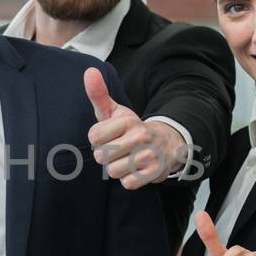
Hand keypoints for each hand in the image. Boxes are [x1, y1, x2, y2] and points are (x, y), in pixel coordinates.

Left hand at [84, 68, 184, 188]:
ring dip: (116, 168)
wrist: (167, 143)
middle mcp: (140, 135)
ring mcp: (149, 154)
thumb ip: (99, 94)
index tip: (108, 136)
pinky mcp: (155, 172)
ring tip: (126, 159)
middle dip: (106, 155)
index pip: (94, 136)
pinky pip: (127, 183)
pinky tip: (135, 169)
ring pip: (113, 171)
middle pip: (102, 156)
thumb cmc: (132, 128)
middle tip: (118, 149)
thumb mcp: (116, 111)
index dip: (98, 139)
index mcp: (128, 120)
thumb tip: (89, 71)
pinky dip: (128, 179)